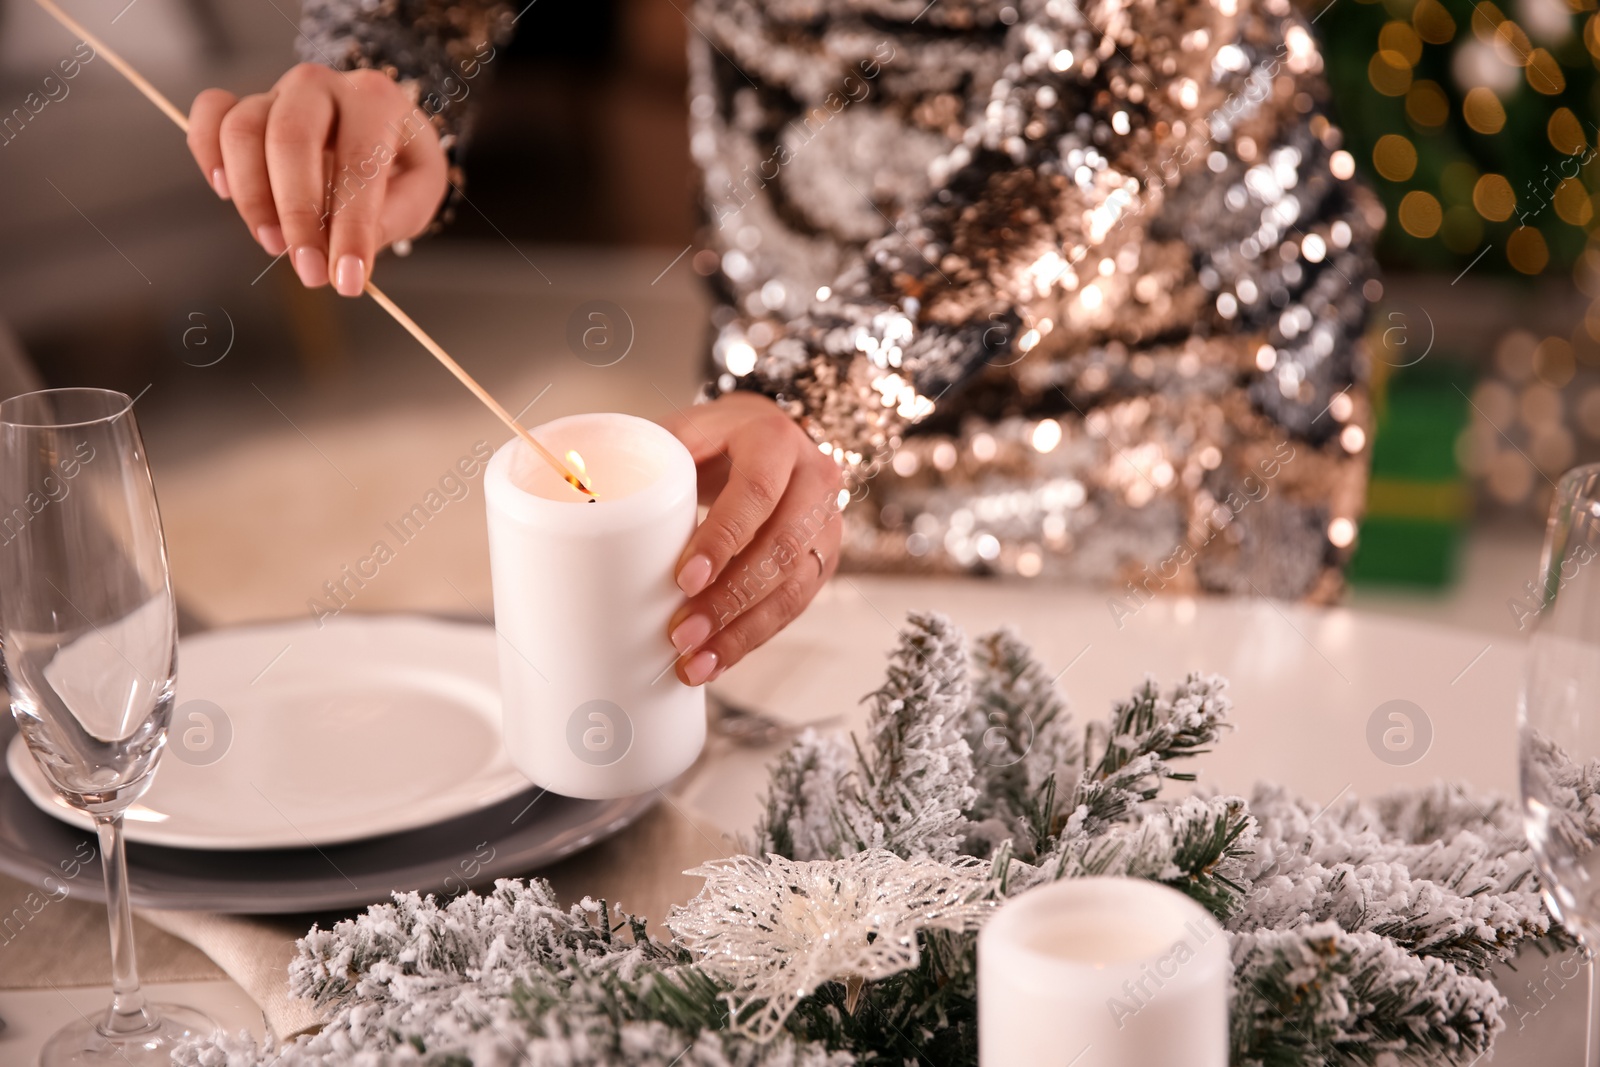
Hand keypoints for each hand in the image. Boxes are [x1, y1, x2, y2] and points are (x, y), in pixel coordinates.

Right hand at [186, 64, 447, 295]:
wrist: (380, 130)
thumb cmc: (399, 162)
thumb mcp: (420, 190)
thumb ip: (392, 216)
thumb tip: (346, 253)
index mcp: (376, 101)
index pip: (359, 162)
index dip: (352, 228)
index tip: (347, 280)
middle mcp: (322, 85)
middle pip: (290, 138)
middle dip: (297, 215)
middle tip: (309, 271)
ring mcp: (277, 91)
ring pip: (242, 130)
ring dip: (252, 197)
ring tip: (274, 244)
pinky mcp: (244, 104)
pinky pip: (210, 113)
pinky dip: (208, 154)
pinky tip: (226, 194)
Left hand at [665, 392, 843, 685]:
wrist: (761, 439)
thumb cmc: (712, 440)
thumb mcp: (682, 432)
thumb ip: (645, 458)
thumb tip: (580, 493)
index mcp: (773, 438)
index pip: (756, 492)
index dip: (723, 539)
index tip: (684, 579)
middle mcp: (812, 478)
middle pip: (780, 548)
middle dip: (729, 600)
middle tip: (681, 635)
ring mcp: (825, 521)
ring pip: (792, 586)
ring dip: (741, 632)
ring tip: (695, 663)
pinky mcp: (823, 558)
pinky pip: (794, 607)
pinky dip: (752, 638)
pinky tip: (717, 660)